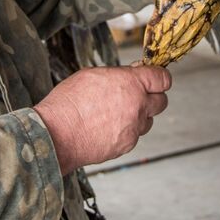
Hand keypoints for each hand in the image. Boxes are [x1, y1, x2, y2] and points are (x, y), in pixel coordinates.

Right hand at [34, 65, 172, 174]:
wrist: (56, 135)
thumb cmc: (69, 103)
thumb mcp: (92, 75)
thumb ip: (118, 75)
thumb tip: (131, 75)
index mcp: (131, 83)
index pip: (162, 78)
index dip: (159, 78)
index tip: (156, 80)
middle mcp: (138, 106)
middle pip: (161, 102)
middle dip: (152, 98)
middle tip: (137, 97)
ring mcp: (134, 128)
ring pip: (147, 121)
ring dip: (138, 117)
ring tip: (115, 115)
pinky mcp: (127, 145)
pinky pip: (133, 136)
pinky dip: (125, 132)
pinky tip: (106, 128)